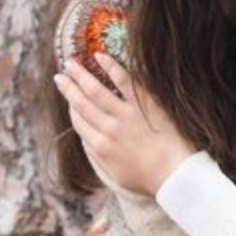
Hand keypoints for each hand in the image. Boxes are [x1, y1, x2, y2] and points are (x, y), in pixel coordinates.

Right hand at [54, 53, 195, 195]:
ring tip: (71, 63)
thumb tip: (87, 142)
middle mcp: (108, 129)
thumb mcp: (116, 174)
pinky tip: (100, 57)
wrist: (174, 172)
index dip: (71, 107)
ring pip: (96, 91)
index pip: (79, 122)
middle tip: (60, 75)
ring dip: (81, 75)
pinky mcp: (144, 104)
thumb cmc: (149, 178)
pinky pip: (124, 81)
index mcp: (100, 147)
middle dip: (68, 88)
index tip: (67, 95)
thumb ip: (99, 158)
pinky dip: (111, 67)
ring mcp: (125, 115)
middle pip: (82, 104)